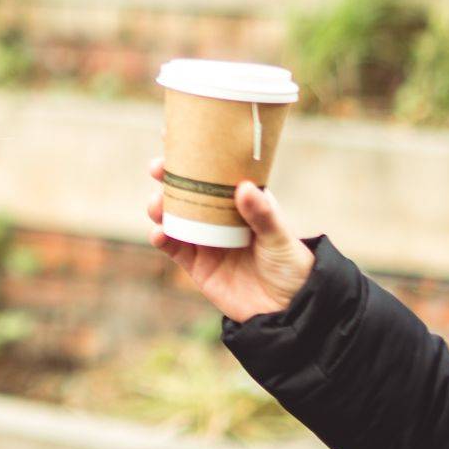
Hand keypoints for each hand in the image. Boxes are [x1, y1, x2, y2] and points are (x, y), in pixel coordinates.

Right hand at [146, 157, 315, 322]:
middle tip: (157, 168)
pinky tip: (159, 233)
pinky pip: (172, 247)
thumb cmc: (292, 266)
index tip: (172, 137)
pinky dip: (161, 238)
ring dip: (159, 206)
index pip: (214, 172)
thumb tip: (243, 187)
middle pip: (187, 190)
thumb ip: (262, 214)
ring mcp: (205, 239)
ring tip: (156, 205)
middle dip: (168, 177)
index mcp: (240, 201)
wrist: (289, 311)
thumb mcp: (280, 236)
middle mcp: (219, 216)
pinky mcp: (196, 264)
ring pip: (173, 215)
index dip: (193, 155)